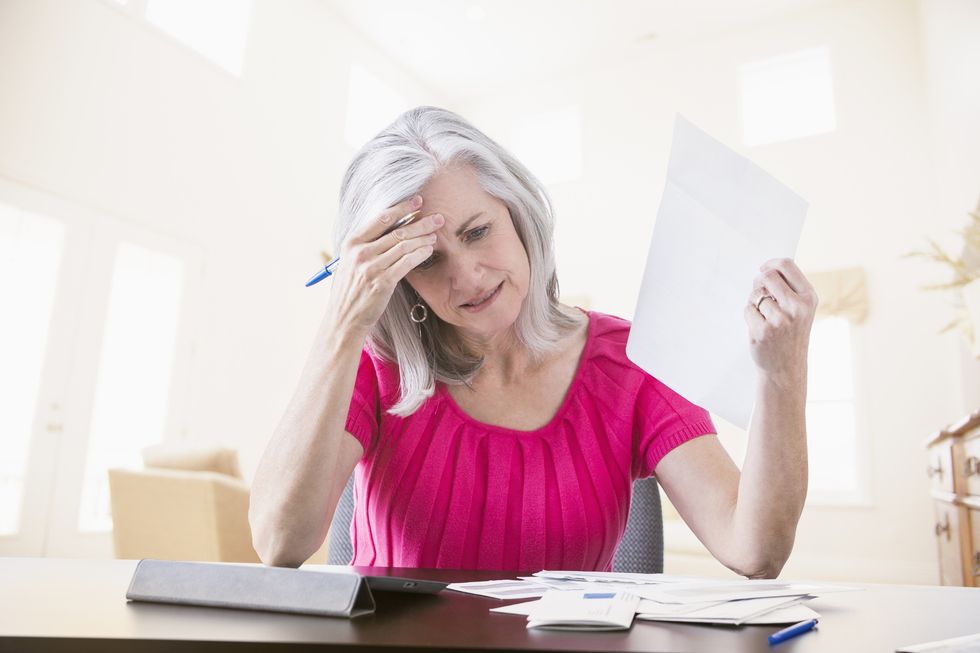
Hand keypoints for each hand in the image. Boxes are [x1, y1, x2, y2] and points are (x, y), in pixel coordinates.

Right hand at [326, 195, 443, 336]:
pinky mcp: (382, 281)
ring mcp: (370, 266)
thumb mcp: (350, 262)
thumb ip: (366, 245)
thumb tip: (389, 229)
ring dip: (423, 239)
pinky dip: (420, 254)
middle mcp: (360, 252)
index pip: (381, 219)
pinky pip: (406, 263)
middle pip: (397, 231)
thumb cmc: (350, 290)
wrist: (344, 318)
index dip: (402, 208)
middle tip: (437, 218)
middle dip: (420, 223)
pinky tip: (429, 251)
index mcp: (352, 242)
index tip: (417, 202)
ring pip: (404, 246)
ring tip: (435, 235)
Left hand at [743, 258, 818, 383]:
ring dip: (754, 303)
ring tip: (765, 317)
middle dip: (759, 282)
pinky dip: (749, 315)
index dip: (771, 263)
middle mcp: (797, 307)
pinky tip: (760, 327)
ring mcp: (780, 320)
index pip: (787, 265)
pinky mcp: (764, 331)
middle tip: (761, 295)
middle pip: (767, 276)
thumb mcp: (799, 309)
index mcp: (808, 297)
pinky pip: (747, 309)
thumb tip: (765, 269)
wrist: (786, 367)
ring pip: (755, 295)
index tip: (763, 268)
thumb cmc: (790, 333)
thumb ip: (787, 288)